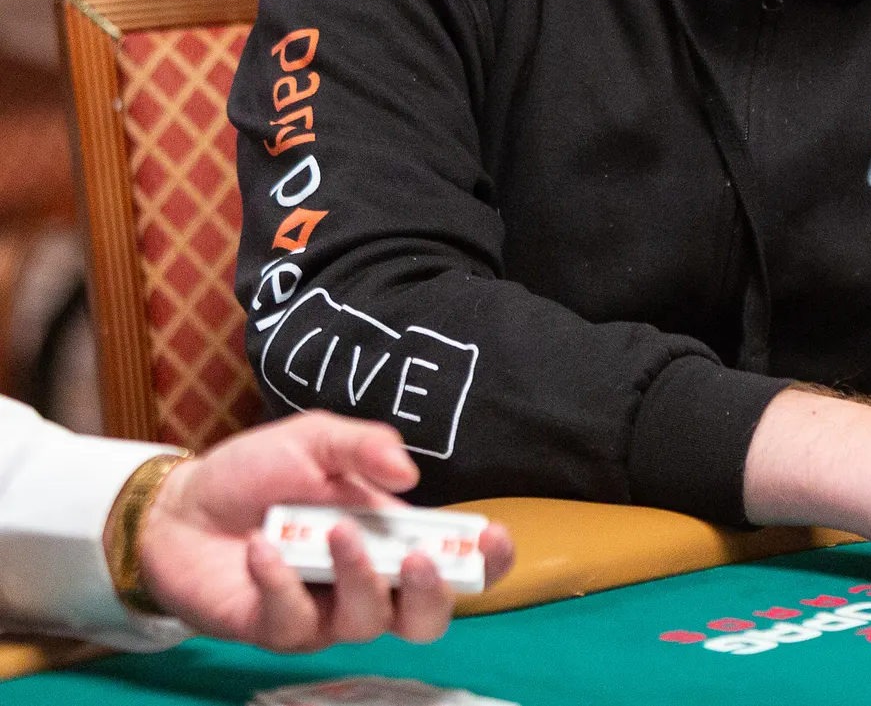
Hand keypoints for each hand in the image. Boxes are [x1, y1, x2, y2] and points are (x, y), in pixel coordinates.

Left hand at [133, 411, 514, 650]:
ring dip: (356, 576)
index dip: (484, 562)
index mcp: (388, 533)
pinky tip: (262, 548)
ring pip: (366, 624)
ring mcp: (323, 611)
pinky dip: (281, 582)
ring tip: (330, 532)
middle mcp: (365, 579)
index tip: (493, 540)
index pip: (453, 559)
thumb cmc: (256, 471)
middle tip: (415, 558)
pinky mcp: (276, 629)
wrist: (179, 504)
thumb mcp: (315, 438)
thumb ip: (364, 446)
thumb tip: (409, 475)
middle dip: (431, 594)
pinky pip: (295, 622)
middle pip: (424, 619)